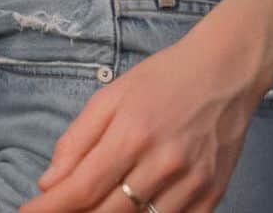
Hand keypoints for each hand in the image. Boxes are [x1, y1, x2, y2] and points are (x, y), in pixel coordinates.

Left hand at [19, 35, 259, 212]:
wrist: (224, 74)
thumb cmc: (161, 80)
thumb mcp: (111, 96)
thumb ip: (77, 140)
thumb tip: (48, 183)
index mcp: (131, 134)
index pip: (81, 187)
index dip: (50, 209)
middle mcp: (161, 164)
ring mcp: (191, 185)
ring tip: (89, 210)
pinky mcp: (212, 197)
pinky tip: (130, 212)